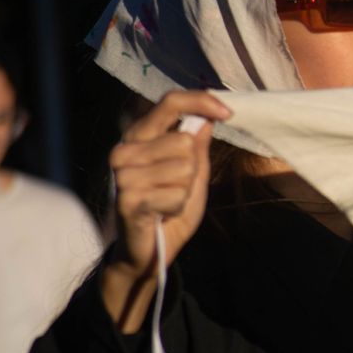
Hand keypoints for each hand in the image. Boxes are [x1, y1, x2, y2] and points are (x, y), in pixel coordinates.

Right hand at [101, 90, 230, 331]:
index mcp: (139, 136)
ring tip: (166, 201)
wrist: (147, 251)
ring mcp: (123, 175)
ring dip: (184, 190)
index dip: (201, 101)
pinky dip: (178, 206)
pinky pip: (177, 194)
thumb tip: (207, 118)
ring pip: (183, 167)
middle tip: (174, 188)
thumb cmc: (169, 207)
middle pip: (184, 141)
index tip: (228, 113)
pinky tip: (161, 214)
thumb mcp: (191, 173)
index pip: (170, 102)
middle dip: (192, 168)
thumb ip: (196, 145)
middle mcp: (125, 150)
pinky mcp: (127, 199)